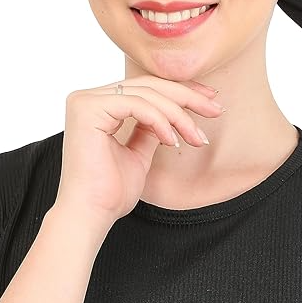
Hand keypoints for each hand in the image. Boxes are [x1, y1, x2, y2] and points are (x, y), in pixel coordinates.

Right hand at [53, 75, 223, 225]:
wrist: (90, 217)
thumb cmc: (109, 193)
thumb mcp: (139, 154)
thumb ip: (150, 130)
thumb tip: (172, 113)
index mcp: (98, 104)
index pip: (146, 87)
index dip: (181, 91)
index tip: (210, 102)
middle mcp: (88, 97)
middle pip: (148, 85)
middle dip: (188, 97)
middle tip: (216, 110)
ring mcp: (86, 100)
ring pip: (147, 94)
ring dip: (179, 116)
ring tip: (197, 138)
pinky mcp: (88, 108)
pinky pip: (137, 105)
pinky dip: (161, 121)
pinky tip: (174, 141)